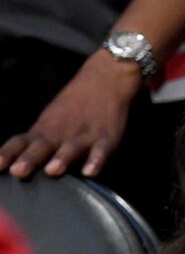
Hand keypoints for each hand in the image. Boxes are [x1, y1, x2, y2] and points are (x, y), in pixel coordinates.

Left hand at [0, 50, 141, 177]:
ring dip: (61, 159)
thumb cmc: (73, 107)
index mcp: (43, 131)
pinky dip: (96, 161)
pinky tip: (91, 172)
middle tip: (19, 171)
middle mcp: (59, 135)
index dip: (7, 154)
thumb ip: (35, 145)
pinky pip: (101, 151)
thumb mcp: (49, 122)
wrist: (104, 80)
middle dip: (30, 159)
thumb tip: (15, 166)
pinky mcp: (106, 139)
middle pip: (42, 147)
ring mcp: (83, 136)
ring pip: (71, 149)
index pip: (20, 143)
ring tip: (53, 170)